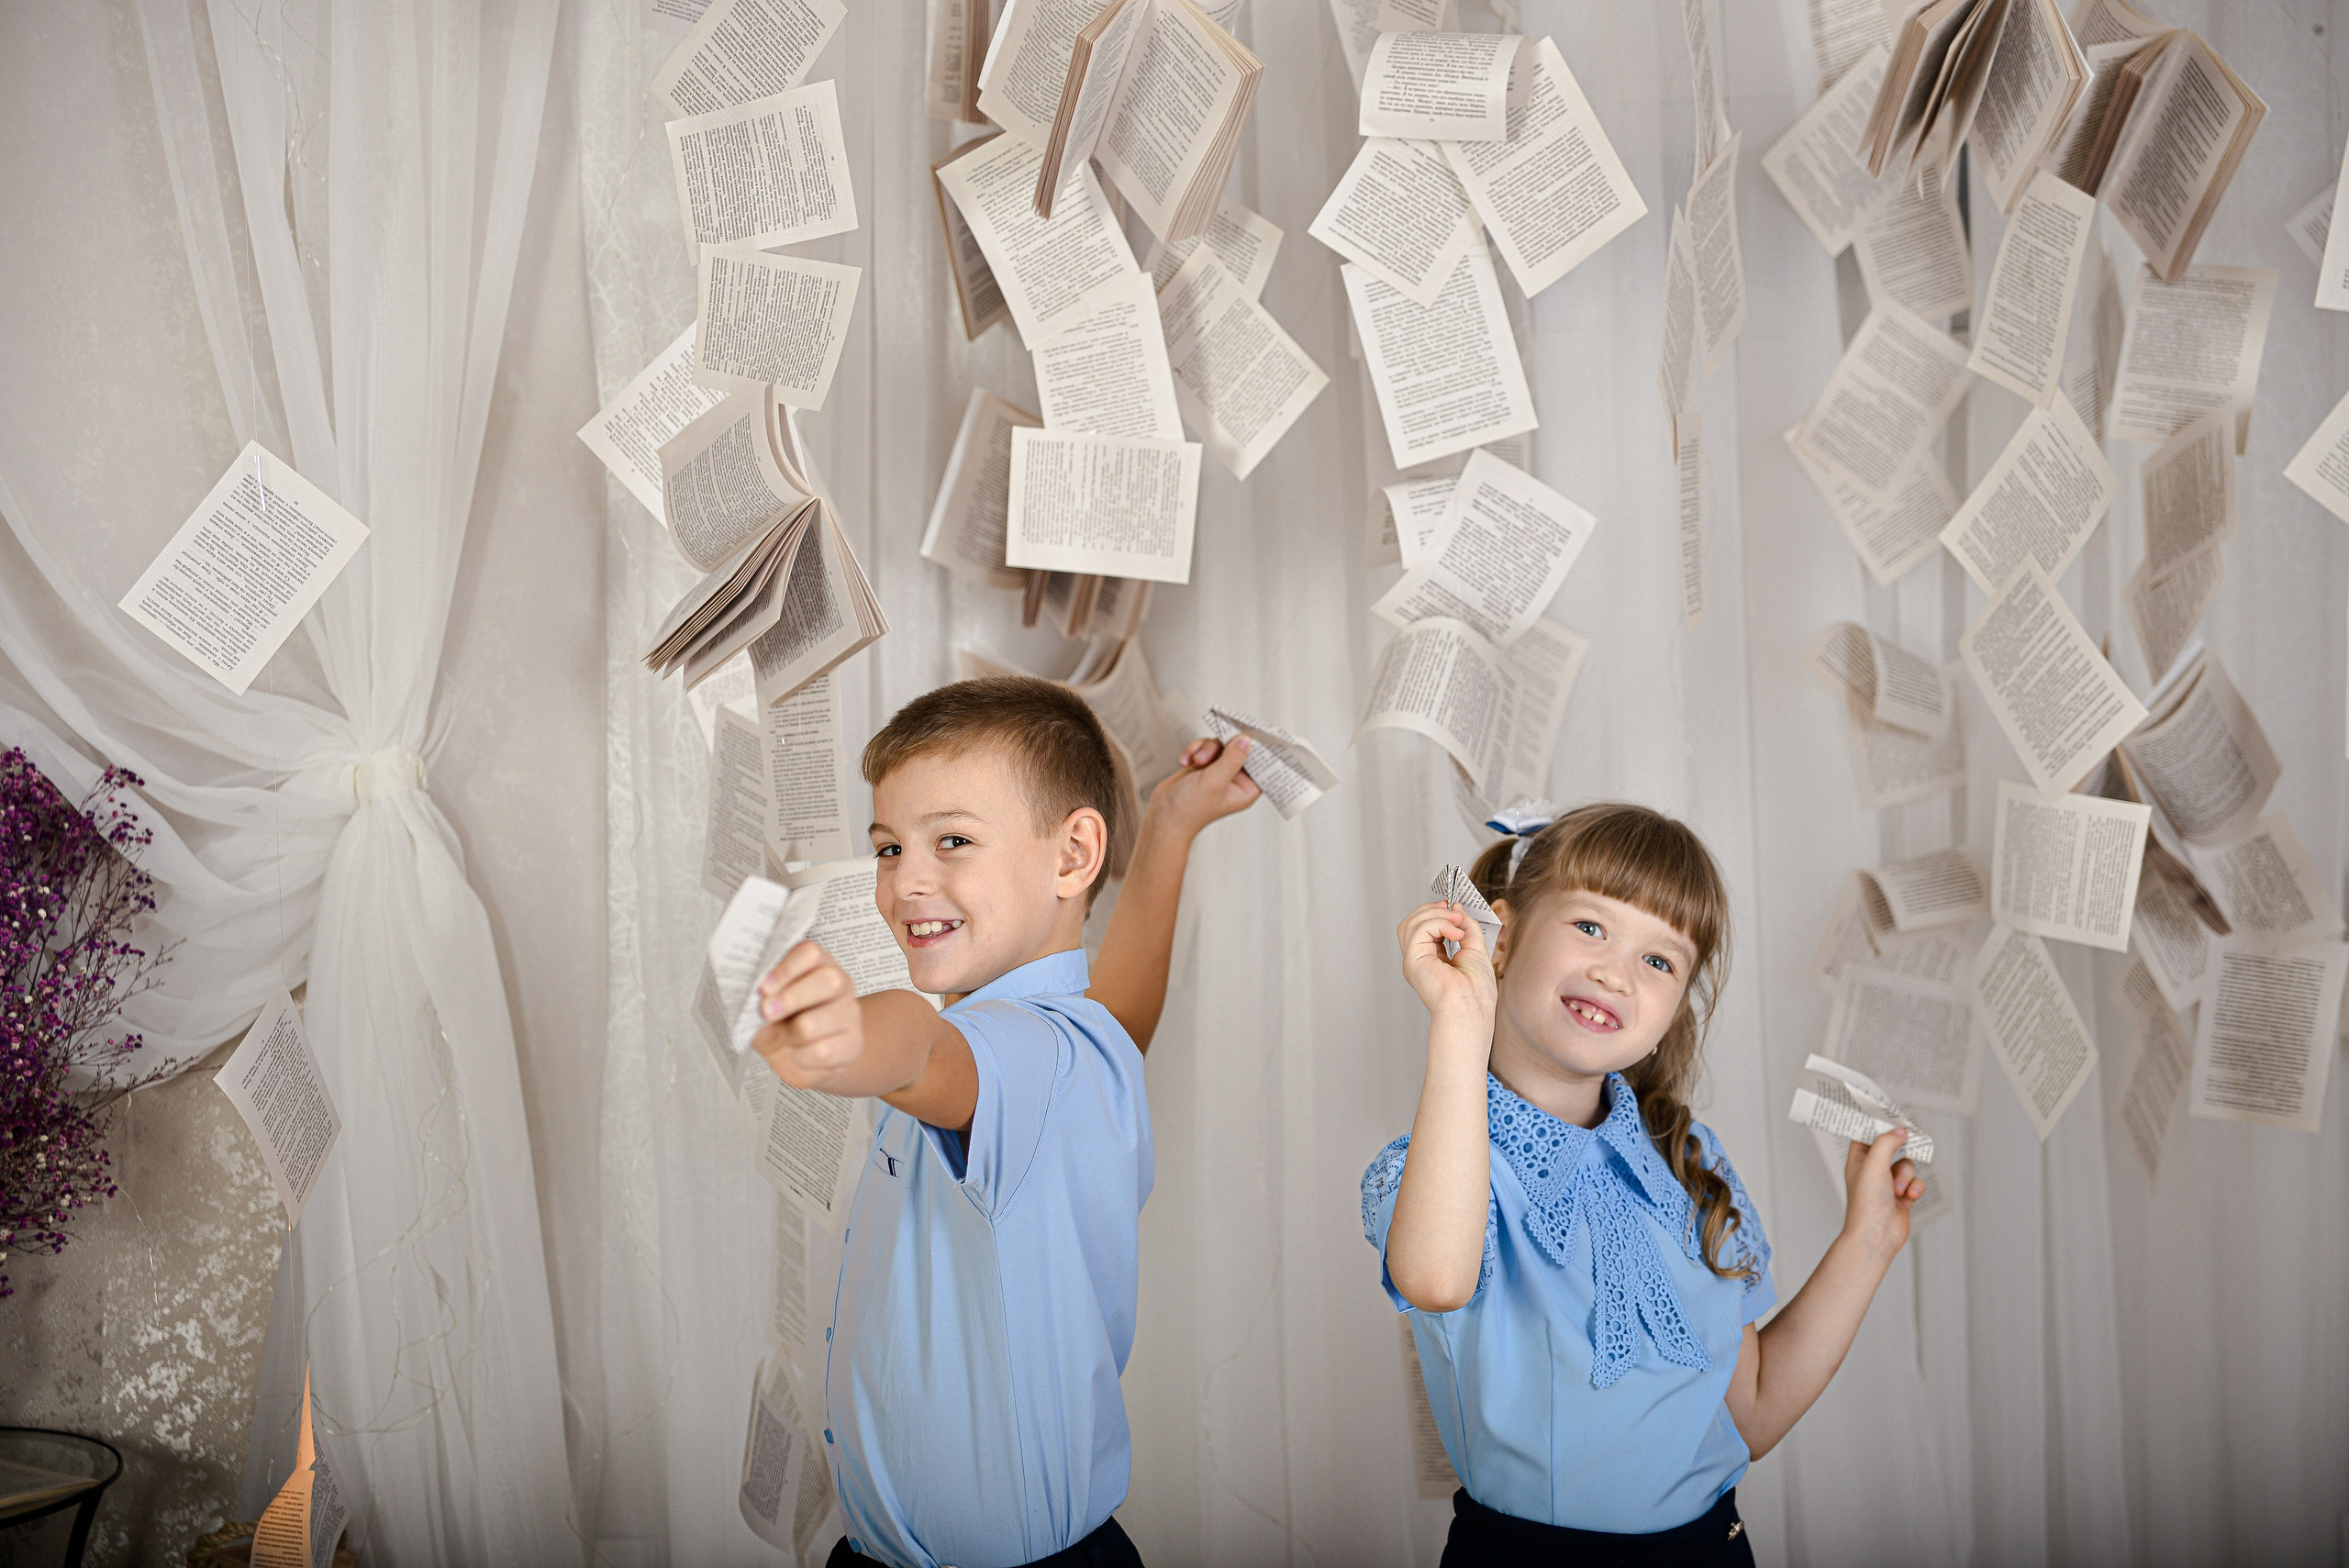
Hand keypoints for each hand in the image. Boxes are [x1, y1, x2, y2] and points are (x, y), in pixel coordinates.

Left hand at [752, 940, 863, 1090]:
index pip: (810, 953)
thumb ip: (755, 1003)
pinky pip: (823, 1051)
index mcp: (817, 965)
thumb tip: (743, 1001)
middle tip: (767, 1013)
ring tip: (785, 1037)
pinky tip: (799, 1054)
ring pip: (818, 1021)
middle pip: (827, 981)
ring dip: (791, 1034)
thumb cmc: (784, 1026)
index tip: (763, 987)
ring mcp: (849, 1013)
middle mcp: (839, 984)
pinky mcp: (854, 1043)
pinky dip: (802, 1057)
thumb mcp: (764, 1010)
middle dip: (790, 999)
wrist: (805, 1059)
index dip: (785, 969)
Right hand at [1143, 735, 1261, 840]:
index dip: (1259, 748)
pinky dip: (1194, 750)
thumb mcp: (1214, 782)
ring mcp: (1218, 771)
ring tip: (1195, 761)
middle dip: (1223, 747)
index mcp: (1245, 789)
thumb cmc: (1189, 810)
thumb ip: (1232, 759)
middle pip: (1239, 749)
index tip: (1252, 732)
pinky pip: (1204, 747)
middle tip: (1211, 752)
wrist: (1162, 816)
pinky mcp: (1203, 766)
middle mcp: (1234, 779)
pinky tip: (1185, 762)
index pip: (1262, 764)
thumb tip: (1246, 740)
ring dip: (1205, 749)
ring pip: (1220, 745)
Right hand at [1397, 900, 1495, 1020]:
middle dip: (1433, 910)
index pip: (1422, 927)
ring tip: (1458, 922)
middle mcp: (1419, 959)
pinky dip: (1438, 923)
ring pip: (1412, 922)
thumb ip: (1466, 927)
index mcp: (1431, 959)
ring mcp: (1414, 960)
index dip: (1436, 913)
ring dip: (1437, 915)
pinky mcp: (1413, 960)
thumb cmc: (1475, 992)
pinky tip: (1455, 933)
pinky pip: (1419, 929)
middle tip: (1456, 913)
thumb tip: (1457, 909)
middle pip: (1412, 922)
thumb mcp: (1475, 948)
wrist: (1472, 1008)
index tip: (1454, 909)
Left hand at [1839, 1128, 1922, 1262]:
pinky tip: (1908, 1197)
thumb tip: (1899, 1131)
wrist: (1877, 1236)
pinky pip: (1915, 1182)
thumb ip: (1886, 1143)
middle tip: (1909, 1137)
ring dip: (1906, 1176)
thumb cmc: (1867, 1203)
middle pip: (1891, 1147)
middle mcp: (1872, 1170)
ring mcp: (1888, 1183)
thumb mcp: (1874, 1165)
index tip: (1890, 1114)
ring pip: (1907, 1165)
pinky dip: (1915, 1188)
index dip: (1877, 1124)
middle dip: (1900, 1149)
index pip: (1866, 1134)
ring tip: (1898, 1189)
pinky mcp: (1902, 1196)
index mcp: (1858, 1160)